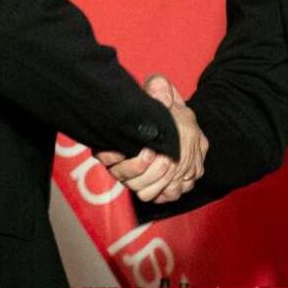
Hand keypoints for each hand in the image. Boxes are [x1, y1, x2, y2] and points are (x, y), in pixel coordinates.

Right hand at [94, 74, 206, 203]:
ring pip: (140, 190)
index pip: (103, 154)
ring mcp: (139, 180)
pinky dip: (167, 190)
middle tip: (154, 153)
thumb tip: (158, 90)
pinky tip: (178, 178)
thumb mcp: (162, 93)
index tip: (120, 149)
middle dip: (138, 167)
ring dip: (155, 178)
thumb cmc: (166, 110)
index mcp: (117, 143)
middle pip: (122, 176)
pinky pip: (157, 197)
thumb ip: (158, 89)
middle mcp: (123, 165)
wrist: (184, 126)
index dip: (108, 156)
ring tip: (169, 162)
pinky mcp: (156, 189)